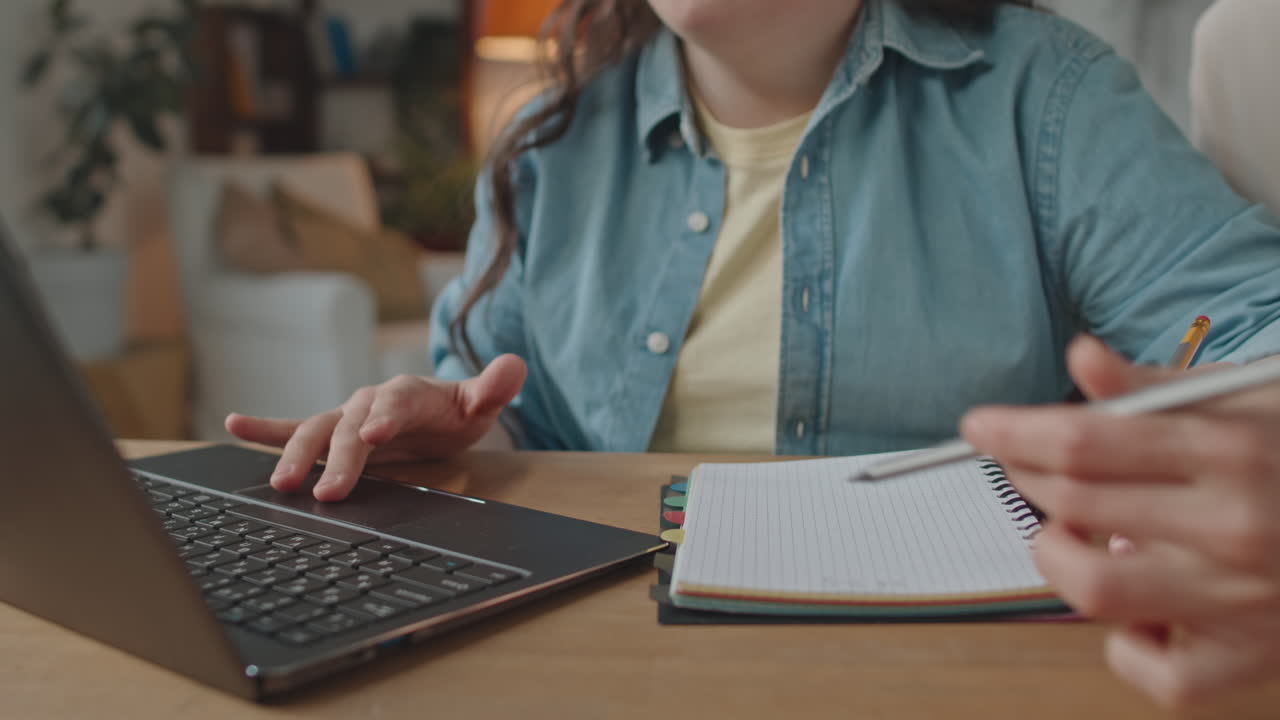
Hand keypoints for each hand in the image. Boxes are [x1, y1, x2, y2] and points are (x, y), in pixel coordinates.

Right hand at [225, 354, 526, 501]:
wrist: (438, 413)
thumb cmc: (457, 412)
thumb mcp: (481, 404)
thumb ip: (495, 387)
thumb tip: (516, 364)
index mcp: (407, 394)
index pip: (394, 404)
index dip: (383, 418)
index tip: (372, 437)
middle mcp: (370, 402)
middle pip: (351, 428)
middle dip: (339, 458)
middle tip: (327, 492)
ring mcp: (346, 416)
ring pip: (317, 431)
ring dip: (296, 454)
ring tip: (280, 482)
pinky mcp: (331, 430)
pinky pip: (293, 428)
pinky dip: (264, 427)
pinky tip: (233, 425)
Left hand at [961, 335, 1279, 706]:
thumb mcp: (1244, 399)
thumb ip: (1153, 387)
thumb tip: (1080, 359)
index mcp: (1231, 451)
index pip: (1085, 443)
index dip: (1015, 432)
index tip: (978, 426)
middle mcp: (1234, 528)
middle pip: (1075, 507)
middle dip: (1026, 481)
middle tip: (1022, 466)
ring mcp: (1241, 601)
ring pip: (1095, 591)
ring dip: (1060, 557)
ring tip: (1075, 533)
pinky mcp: (1251, 660)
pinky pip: (1155, 674)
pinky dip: (1126, 645)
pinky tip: (1138, 609)